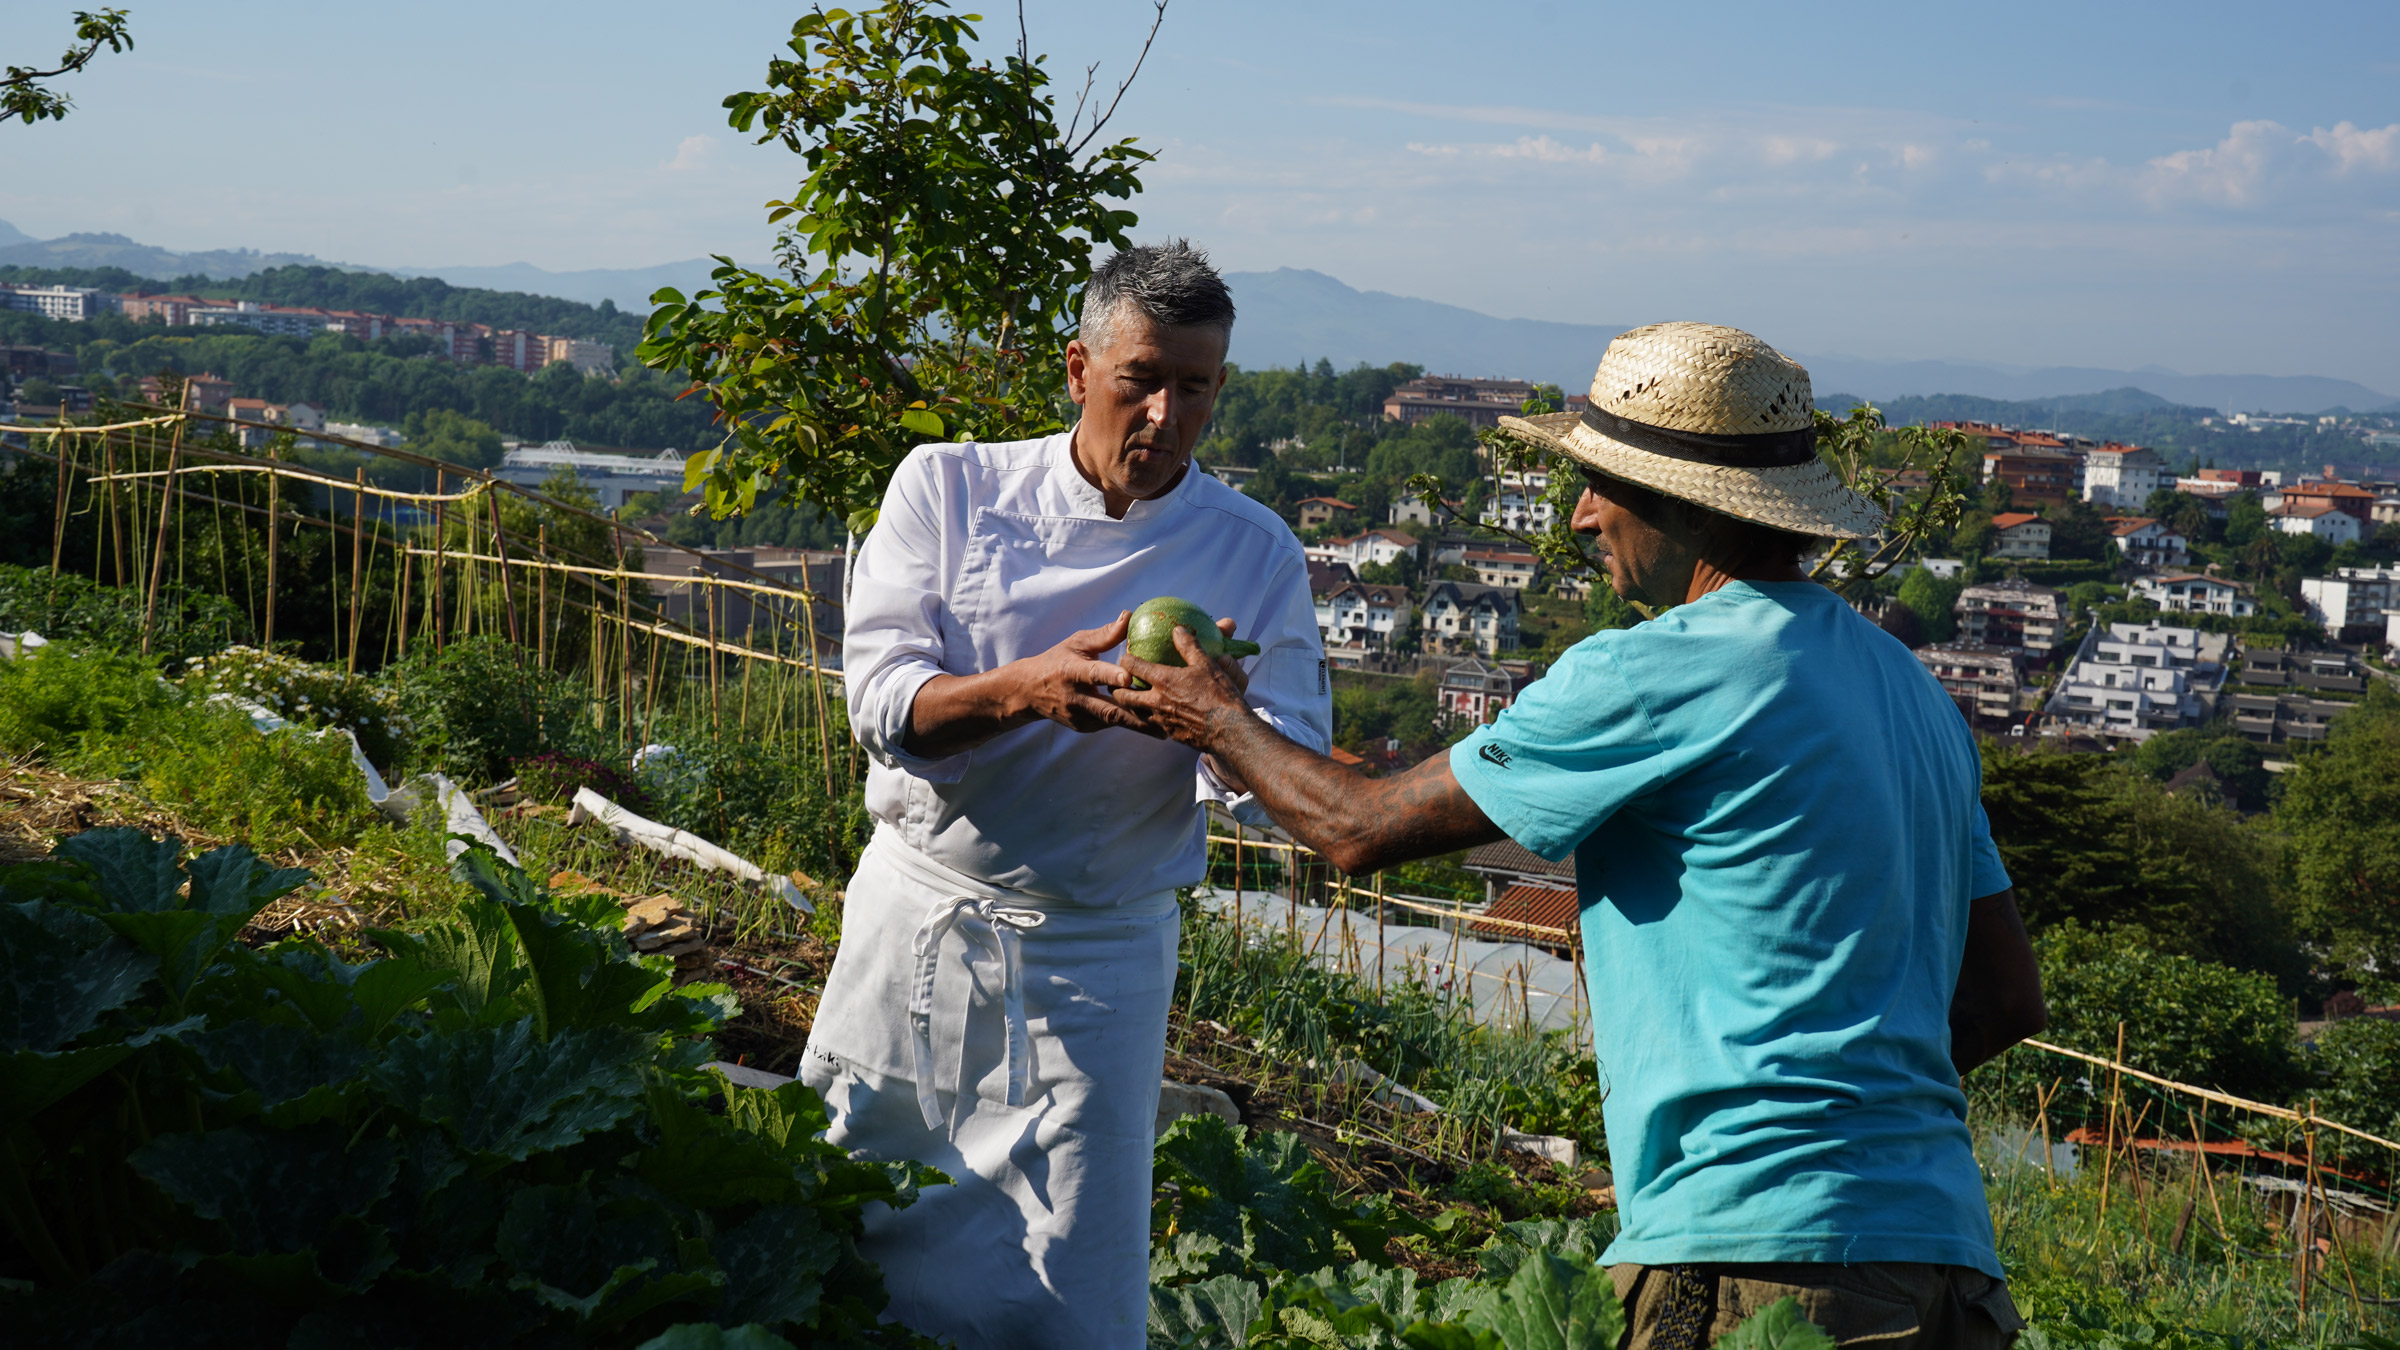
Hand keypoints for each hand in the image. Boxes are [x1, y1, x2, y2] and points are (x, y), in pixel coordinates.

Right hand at [903, 611, 1159, 757]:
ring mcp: (1078, 715)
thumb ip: (1104, 635)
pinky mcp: (1083, 727)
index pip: (1094, 674)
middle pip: (1108, 708)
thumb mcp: (1076, 643)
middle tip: (1163, 716)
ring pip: (1112, 721)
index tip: (1129, 678)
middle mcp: (1076, 697)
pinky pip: (1109, 725)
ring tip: (1166, 729)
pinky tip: (1152, 726)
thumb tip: (1129, 616)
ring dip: (1138, 725)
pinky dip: (1128, 724)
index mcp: (1073, 671)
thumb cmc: (1058, 660)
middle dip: (1135, 714)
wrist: (1029, 692)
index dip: (1110, 677)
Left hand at [1114, 624, 1254, 753]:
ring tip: (1132, 700)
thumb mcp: (1206, 664)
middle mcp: (1156, 702)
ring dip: (1131, 705)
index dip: (1126, 660)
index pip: (1133, 667)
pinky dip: (1150, 719)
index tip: (1124, 657)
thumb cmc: (1218, 694)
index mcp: (1163, 681)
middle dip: (1117, 689)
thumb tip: (1178, 630)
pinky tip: (1157, 716)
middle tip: (1118, 684)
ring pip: (1136, 713)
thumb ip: (1189, 646)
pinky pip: (1153, 725)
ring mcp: (1161, 720)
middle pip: (1125, 696)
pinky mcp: (1170, 734)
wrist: (1229, 730)